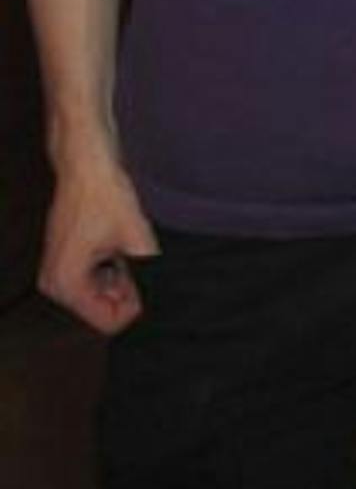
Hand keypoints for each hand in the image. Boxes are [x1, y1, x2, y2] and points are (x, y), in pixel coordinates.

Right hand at [38, 154, 157, 334]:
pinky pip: (94, 283)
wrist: (87, 165)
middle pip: (104, 311)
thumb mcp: (138, 237)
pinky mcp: (63, 263)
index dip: (135, 305)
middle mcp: (55, 285)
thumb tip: (167, 294)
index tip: (146, 277)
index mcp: (67, 284)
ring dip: (121, 280)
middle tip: (137, 258)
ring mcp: (56, 274)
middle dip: (127, 291)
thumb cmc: (107, 196)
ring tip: (127, 249)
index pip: (109, 322)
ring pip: (101, 297)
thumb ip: (150, 272)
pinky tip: (118, 247)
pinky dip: (112, 271)